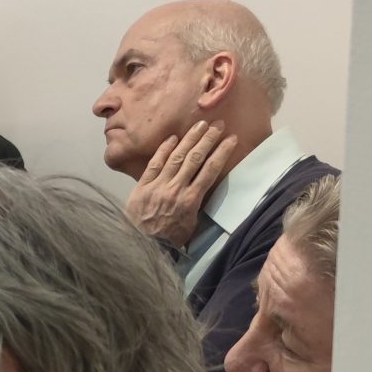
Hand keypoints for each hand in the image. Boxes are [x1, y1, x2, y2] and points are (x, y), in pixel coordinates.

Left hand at [123, 120, 239, 248]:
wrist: (140, 246)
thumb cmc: (168, 240)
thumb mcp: (191, 226)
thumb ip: (198, 206)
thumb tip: (206, 190)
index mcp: (190, 201)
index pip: (210, 170)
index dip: (222, 152)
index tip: (231, 139)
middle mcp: (175, 189)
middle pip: (195, 158)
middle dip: (208, 139)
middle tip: (217, 124)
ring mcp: (157, 186)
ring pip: (176, 157)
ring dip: (189, 139)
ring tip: (200, 124)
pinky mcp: (142, 186)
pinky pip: (154, 163)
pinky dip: (163, 149)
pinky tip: (172, 137)